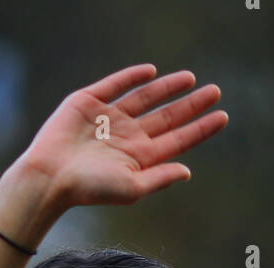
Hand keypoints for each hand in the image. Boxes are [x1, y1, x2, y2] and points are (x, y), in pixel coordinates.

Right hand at [17, 64, 226, 213]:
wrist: (50, 176)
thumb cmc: (89, 189)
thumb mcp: (131, 187)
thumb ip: (160, 178)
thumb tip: (188, 171)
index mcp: (140, 158)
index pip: (178, 140)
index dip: (200, 129)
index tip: (223, 116)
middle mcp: (128, 137)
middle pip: (167, 118)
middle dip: (191, 105)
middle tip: (216, 91)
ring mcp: (109, 119)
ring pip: (145, 99)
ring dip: (168, 88)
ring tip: (191, 79)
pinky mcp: (89, 103)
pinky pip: (115, 85)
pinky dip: (132, 77)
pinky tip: (151, 72)